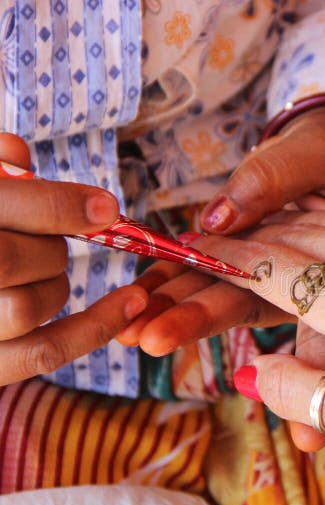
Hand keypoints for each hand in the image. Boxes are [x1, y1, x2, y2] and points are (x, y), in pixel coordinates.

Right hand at [0, 133, 147, 385]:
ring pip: (28, 307)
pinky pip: (44, 353)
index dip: (58, 206)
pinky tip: (131, 303)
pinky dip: (94, 328)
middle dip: (47, 246)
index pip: (0, 208)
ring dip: (53, 284)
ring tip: (41, 269)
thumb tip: (16, 152)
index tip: (105, 207)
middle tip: (46, 240)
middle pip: (12, 259)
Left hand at [125, 107, 324, 449]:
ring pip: (220, 294)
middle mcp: (297, 278)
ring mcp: (268, 271)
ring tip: (126, 327)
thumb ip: (272, 180)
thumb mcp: (318, 154)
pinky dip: (174, 276)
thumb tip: (216, 217)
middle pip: (247, 304)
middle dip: (195, 321)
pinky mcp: (246, 257)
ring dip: (174, 308)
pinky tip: (141, 287)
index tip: (267, 408)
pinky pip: (208, 269)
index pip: (313, 313)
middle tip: (148, 339)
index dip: (299, 355)